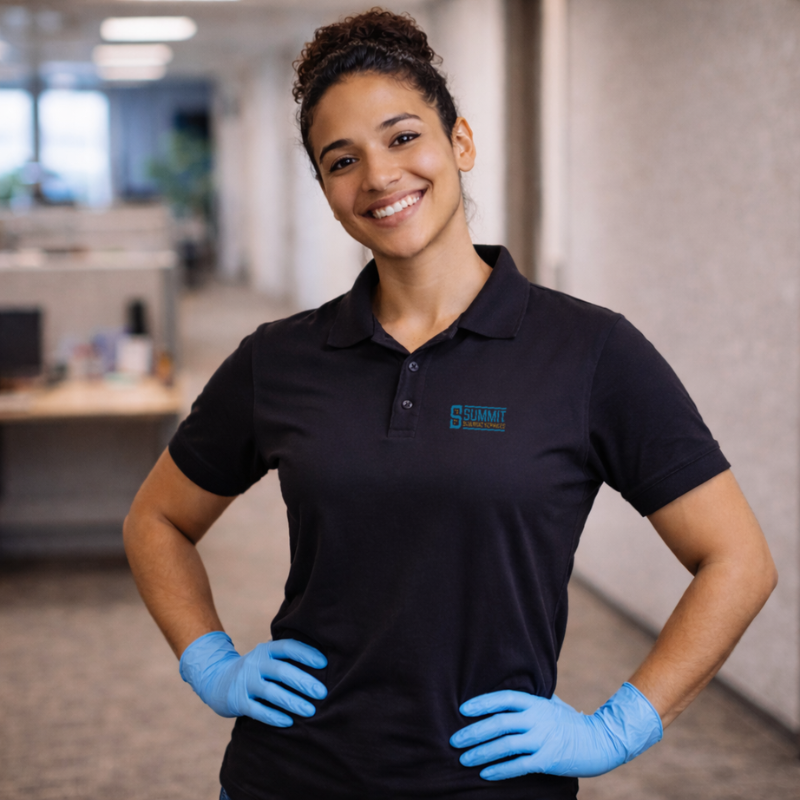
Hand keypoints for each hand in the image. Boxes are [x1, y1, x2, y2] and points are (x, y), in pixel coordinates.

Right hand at [179, 631, 327, 726]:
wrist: (217, 680)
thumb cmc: (256, 669)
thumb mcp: (267, 656)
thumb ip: (287, 657)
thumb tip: (324, 662)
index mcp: (266, 650)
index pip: (288, 647)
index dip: (306, 654)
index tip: (324, 663)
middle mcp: (256, 663)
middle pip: (282, 671)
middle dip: (304, 682)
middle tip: (322, 693)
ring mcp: (246, 682)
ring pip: (271, 692)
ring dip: (292, 702)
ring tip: (310, 711)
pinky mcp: (238, 701)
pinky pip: (257, 710)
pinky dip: (273, 716)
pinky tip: (289, 722)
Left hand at [449, 682, 661, 779]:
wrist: (599, 741)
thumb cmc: (569, 720)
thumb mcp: (550, 703)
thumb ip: (529, 699)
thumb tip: (504, 691)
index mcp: (535, 703)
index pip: (503, 698)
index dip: (482, 702)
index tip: (462, 709)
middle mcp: (536, 719)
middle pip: (499, 723)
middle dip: (474, 731)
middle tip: (454, 740)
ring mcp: (542, 740)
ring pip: (505, 745)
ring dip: (481, 752)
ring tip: (464, 759)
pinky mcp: (547, 760)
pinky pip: (518, 766)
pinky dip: (500, 770)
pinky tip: (485, 774)